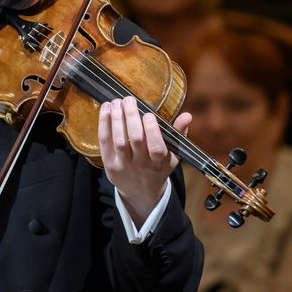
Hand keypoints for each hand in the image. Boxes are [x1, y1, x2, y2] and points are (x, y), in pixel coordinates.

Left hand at [99, 96, 191, 225]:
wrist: (140, 192)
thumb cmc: (158, 167)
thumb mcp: (173, 155)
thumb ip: (178, 134)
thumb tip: (187, 115)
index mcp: (159, 163)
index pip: (156, 147)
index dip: (152, 130)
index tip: (149, 114)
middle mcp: (141, 165)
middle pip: (135, 140)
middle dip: (131, 117)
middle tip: (129, 100)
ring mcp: (123, 165)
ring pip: (118, 140)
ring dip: (116, 119)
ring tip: (117, 102)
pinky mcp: (109, 164)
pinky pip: (104, 142)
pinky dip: (104, 123)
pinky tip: (106, 109)